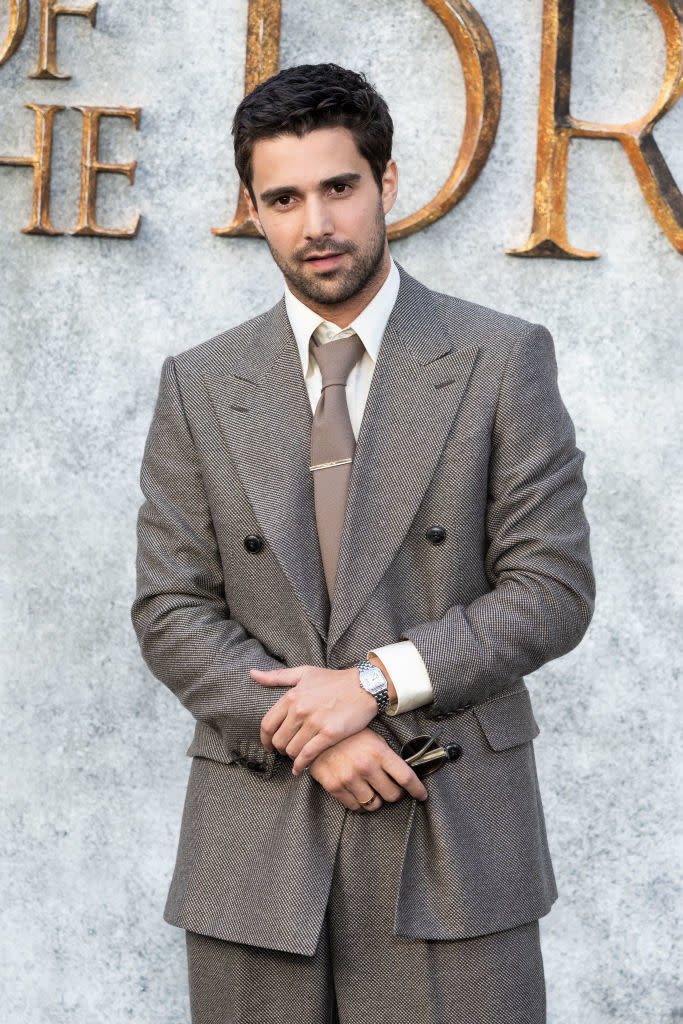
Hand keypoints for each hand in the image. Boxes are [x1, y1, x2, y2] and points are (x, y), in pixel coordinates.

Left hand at [252, 664, 378, 773]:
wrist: (364, 686)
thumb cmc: (334, 680)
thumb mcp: (304, 673)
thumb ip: (277, 676)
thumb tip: (253, 674)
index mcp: (291, 696)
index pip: (267, 725)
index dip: (265, 739)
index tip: (269, 745)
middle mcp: (300, 710)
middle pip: (278, 740)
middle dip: (280, 748)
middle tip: (286, 750)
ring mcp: (314, 723)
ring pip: (292, 750)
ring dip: (292, 756)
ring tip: (297, 755)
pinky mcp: (329, 734)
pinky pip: (307, 755)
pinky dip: (300, 765)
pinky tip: (299, 769)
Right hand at [308, 728, 428, 811]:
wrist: (316, 733)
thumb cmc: (349, 736)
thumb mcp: (373, 738)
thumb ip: (387, 757)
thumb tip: (403, 775)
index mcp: (379, 751)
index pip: (406, 777)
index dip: (417, 790)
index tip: (422, 796)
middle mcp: (366, 766)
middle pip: (393, 795)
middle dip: (394, 793)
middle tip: (389, 788)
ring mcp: (349, 778)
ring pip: (374, 805)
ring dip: (376, 800)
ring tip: (371, 790)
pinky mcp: (335, 787)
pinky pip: (355, 807)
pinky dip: (359, 804)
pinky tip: (358, 793)